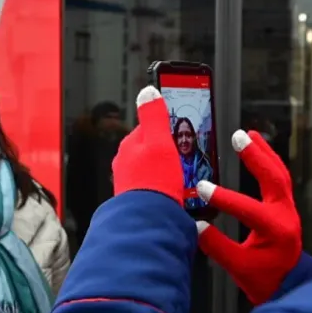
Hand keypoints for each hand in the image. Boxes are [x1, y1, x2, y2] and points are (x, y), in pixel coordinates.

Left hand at [112, 86, 182, 205]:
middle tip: (185, 154)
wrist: (148, 221)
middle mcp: (126, 163)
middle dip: (168, 151)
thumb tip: (147, 91)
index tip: (180, 129)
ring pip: (153, 169)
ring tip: (183, 174)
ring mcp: (132, 182)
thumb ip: (153, 115)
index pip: (149, 127)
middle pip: (152, 149)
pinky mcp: (140, 199)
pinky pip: (155, 186)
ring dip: (168, 170)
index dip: (167, 127)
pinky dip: (167, 186)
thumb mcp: (159, 140)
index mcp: (129, 145)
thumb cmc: (153, 182)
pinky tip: (176, 191)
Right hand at [196, 130, 301, 304]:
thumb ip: (217, 247)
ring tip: (249, 135)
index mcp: (276, 230)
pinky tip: (258, 150)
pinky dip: (269, 161)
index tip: (202, 188)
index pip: (248, 209)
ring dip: (265, 153)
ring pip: (279, 173)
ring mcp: (288, 208)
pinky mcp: (286, 206)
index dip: (225, 198)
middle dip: (257, 156)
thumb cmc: (266, 279)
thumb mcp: (239, 268)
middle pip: (274, 178)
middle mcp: (286, 214)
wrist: (290, 285)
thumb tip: (195, 227)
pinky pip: (280, 178)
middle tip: (239, 137)